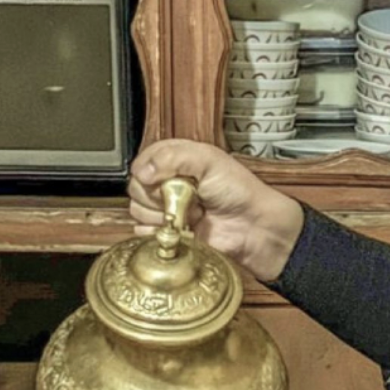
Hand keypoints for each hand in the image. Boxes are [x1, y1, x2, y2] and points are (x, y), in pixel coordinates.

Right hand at [127, 139, 303, 281]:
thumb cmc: (239, 191)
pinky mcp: (168, 232)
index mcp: (175, 160)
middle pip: (136, 187)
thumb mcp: (209, 160)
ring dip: (163, 214)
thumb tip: (142, 172)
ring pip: (137, 210)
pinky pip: (144, 232)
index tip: (169, 178)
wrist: (253, 227)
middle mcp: (167, 183)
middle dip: (158, 195)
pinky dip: (159, 232)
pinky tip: (183, 227)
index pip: (143, 161)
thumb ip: (173, 157)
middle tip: (187, 197)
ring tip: (192, 213)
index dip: (150, 171)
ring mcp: (167, 208)